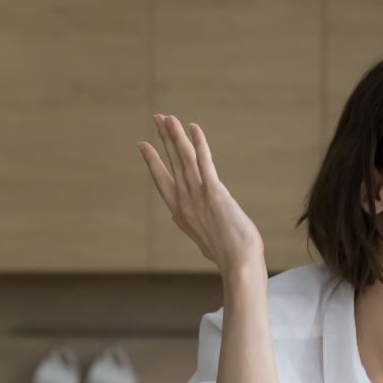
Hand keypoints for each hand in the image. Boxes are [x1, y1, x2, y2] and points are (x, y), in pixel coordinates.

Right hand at [138, 113, 264, 274]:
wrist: (239, 264)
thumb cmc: (229, 257)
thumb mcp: (203, 240)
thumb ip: (191, 225)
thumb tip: (180, 220)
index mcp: (181, 214)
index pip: (163, 181)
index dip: (153, 162)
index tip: (144, 145)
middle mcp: (185, 203)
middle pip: (172, 164)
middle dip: (164, 139)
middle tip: (157, 118)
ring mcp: (198, 197)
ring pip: (184, 160)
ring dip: (175, 136)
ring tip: (168, 118)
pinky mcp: (215, 193)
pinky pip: (204, 163)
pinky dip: (199, 144)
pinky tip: (193, 128)